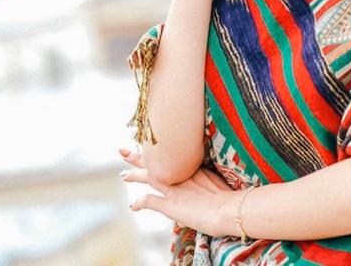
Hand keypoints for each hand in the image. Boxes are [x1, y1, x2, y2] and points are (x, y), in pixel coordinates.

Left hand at [119, 146, 239, 236]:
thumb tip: (212, 159)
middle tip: (121, 150)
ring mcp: (173, 189)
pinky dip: (140, 202)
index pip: (168, 155)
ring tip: (122, 175)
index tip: (148, 140)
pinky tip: (133, 205)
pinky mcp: (170, 204)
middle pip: (154, 161)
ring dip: (134, 175)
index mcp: (190, 167)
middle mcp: (179, 175)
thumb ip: (209, 171)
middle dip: (138, 156)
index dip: (157, 149)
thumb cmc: (228, 196)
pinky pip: (150, 201)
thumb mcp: (217, 179)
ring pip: (149, 177)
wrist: (229, 209)